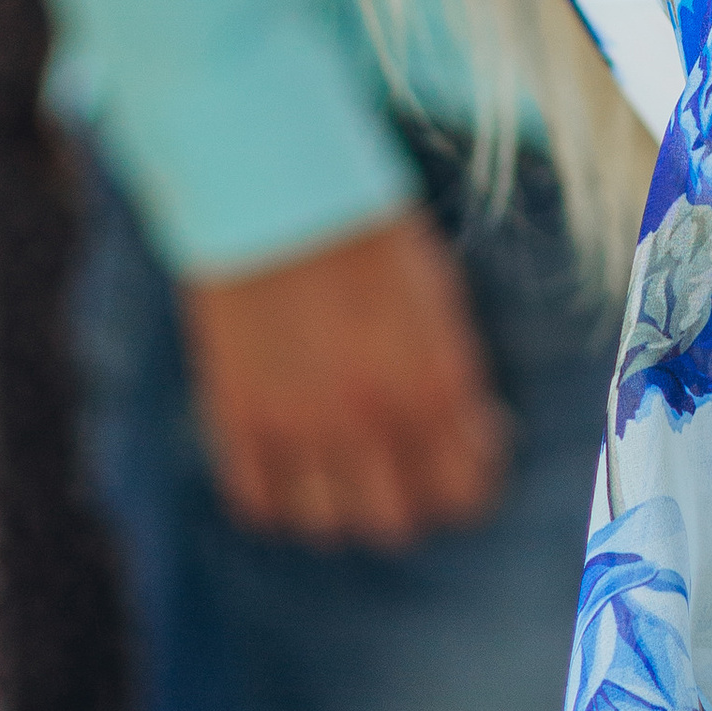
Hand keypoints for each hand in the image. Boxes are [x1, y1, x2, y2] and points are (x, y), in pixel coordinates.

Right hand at [181, 205, 511, 544]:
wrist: (277, 185)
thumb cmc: (367, 229)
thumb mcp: (438, 298)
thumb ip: (453, 376)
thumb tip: (473, 431)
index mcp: (436, 383)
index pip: (465, 493)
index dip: (464, 480)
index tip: (457, 457)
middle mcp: (372, 418)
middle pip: (396, 523)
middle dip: (403, 495)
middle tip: (395, 460)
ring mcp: (301, 427)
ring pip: (327, 525)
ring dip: (336, 500)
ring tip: (336, 457)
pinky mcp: (238, 420)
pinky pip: (260, 505)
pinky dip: (276, 493)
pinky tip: (286, 455)